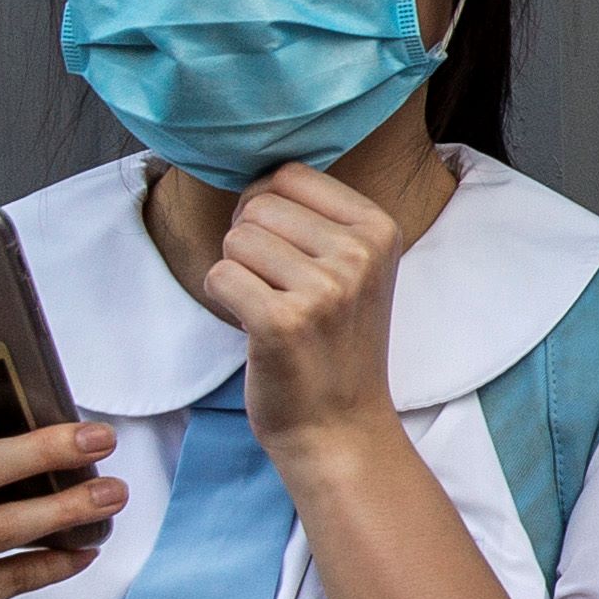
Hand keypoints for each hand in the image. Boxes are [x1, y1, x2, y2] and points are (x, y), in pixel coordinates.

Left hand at [201, 164, 411, 458]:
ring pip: (234, 239)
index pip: (289, 175)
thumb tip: (254, 172)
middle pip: (257, 204)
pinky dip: (223, 302)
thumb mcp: (354, 268)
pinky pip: (218, 276)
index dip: (269, 209)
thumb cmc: (334, 342)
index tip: (288, 254)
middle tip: (277, 288)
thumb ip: (318, 216)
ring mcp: (325, 289)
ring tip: (272, 309)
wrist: (339, 426)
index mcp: (380, 229)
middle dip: (250, 243)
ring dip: (238, 274)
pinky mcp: (283, 322)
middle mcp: (359, 254)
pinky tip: (255, 328)